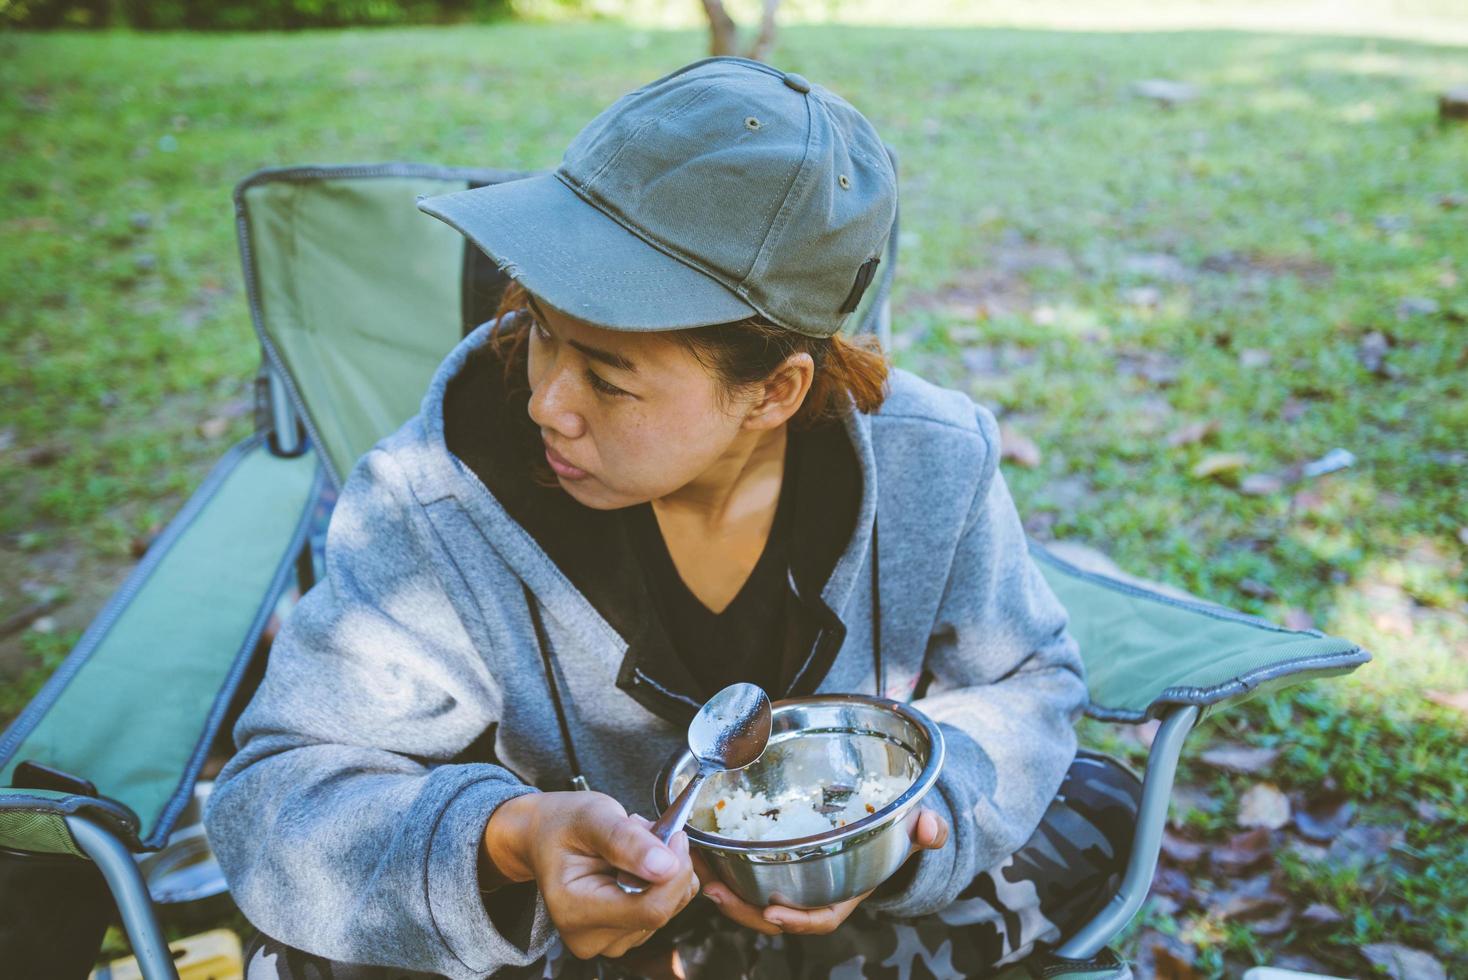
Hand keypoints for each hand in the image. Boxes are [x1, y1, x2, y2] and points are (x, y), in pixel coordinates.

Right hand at [483, 792, 698, 958]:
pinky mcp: (624, 935)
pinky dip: (661, 881)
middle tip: (645, 831)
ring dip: (665, 871)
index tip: (675, 835)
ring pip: (668, 909)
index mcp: (575, 910)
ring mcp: (608, 941)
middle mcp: (590, 937)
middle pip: (662, 910)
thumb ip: (626, 841)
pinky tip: (636, 863)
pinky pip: (664, 909)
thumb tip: (666, 866)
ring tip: (632, 846)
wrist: (543, 837)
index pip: (650, 909)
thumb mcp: (592, 818)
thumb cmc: (562, 825)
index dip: (675, 873)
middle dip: (668, 866)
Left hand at [694, 807, 948, 935]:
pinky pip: (744, 879)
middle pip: (775, 916)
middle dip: (744, 910)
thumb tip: (932, 828)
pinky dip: (723, 870)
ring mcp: (790, 883)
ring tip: (700, 876)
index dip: (798, 920)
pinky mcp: (771, 867)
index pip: (820, 919)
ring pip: (753, 899)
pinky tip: (700, 854)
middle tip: (715, 892)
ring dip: (725, 892)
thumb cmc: (892, 831)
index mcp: (843, 895)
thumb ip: (924, 829)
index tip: (775, 913)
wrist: (877, 824)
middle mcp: (813, 894)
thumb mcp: (911, 828)